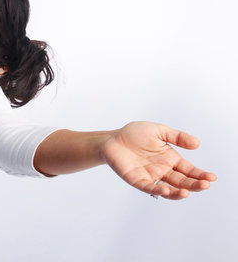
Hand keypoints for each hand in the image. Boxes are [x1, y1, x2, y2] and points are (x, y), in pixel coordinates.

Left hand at [100, 121, 216, 199]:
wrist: (112, 138)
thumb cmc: (134, 134)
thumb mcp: (159, 131)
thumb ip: (177, 137)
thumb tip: (197, 143)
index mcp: (170, 159)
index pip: (189, 170)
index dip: (200, 174)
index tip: (211, 178)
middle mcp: (163, 170)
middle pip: (182, 181)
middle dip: (194, 184)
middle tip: (205, 185)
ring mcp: (151, 176)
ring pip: (168, 188)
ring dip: (178, 192)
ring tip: (188, 192)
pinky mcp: (137, 180)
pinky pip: (150, 188)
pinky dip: (158, 191)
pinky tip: (167, 191)